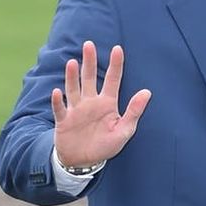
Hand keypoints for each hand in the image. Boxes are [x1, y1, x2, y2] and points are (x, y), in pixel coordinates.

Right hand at [51, 41, 150, 167]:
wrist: (83, 161)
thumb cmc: (105, 146)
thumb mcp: (124, 131)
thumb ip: (134, 112)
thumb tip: (147, 92)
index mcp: (107, 104)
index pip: (112, 80)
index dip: (115, 65)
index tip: (118, 48)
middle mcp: (90, 103)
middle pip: (89, 78)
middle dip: (89, 61)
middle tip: (89, 44)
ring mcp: (76, 110)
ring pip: (73, 89)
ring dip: (72, 77)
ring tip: (73, 63)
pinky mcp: (64, 120)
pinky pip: (60, 109)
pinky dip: (58, 101)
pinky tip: (58, 91)